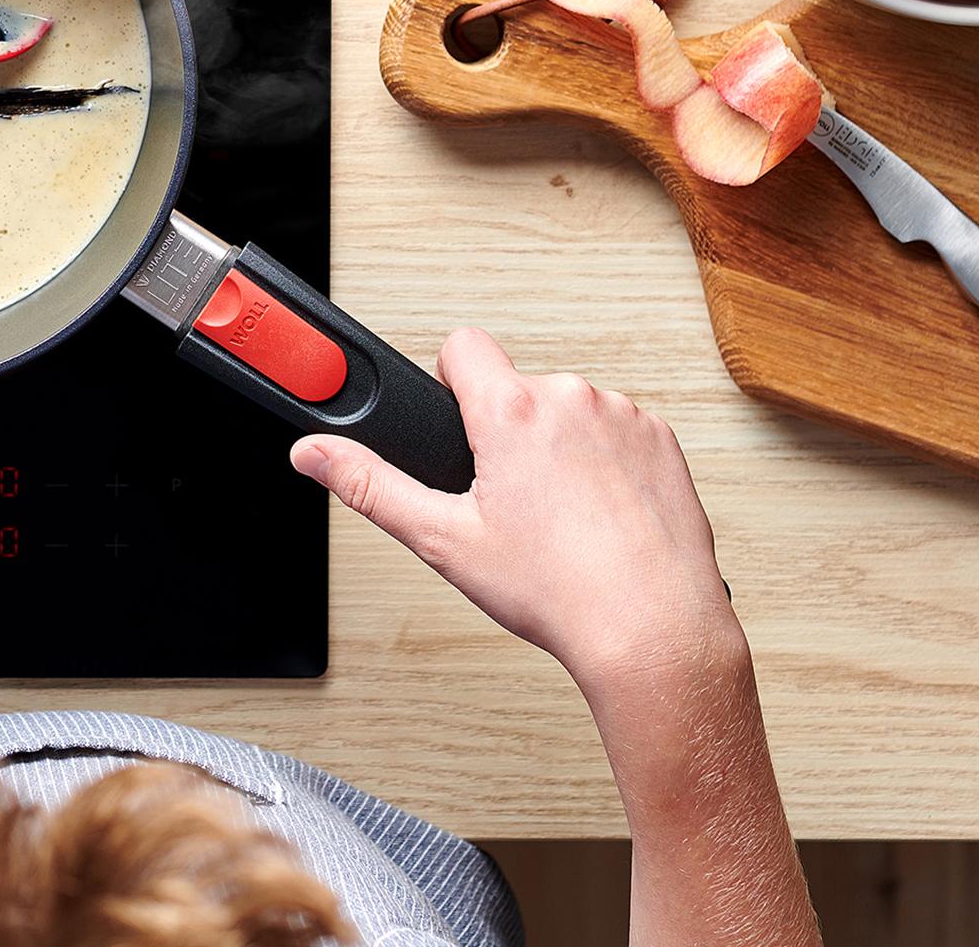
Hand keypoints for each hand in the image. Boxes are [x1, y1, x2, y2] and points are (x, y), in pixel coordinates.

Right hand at [293, 327, 738, 704]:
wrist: (652, 632)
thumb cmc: (559, 592)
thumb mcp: (444, 541)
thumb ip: (370, 486)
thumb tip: (315, 453)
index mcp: (512, 411)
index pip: (463, 345)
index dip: (451, 383)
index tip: (461, 426)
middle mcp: (571, 398)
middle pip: (517, 387)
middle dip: (507, 433)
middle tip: (513, 500)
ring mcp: (624, 416)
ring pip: (569, 411)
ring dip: (559, 447)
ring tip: (562, 516)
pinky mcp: (663, 440)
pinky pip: (619, 431)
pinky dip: (607, 463)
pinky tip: (601, 516)